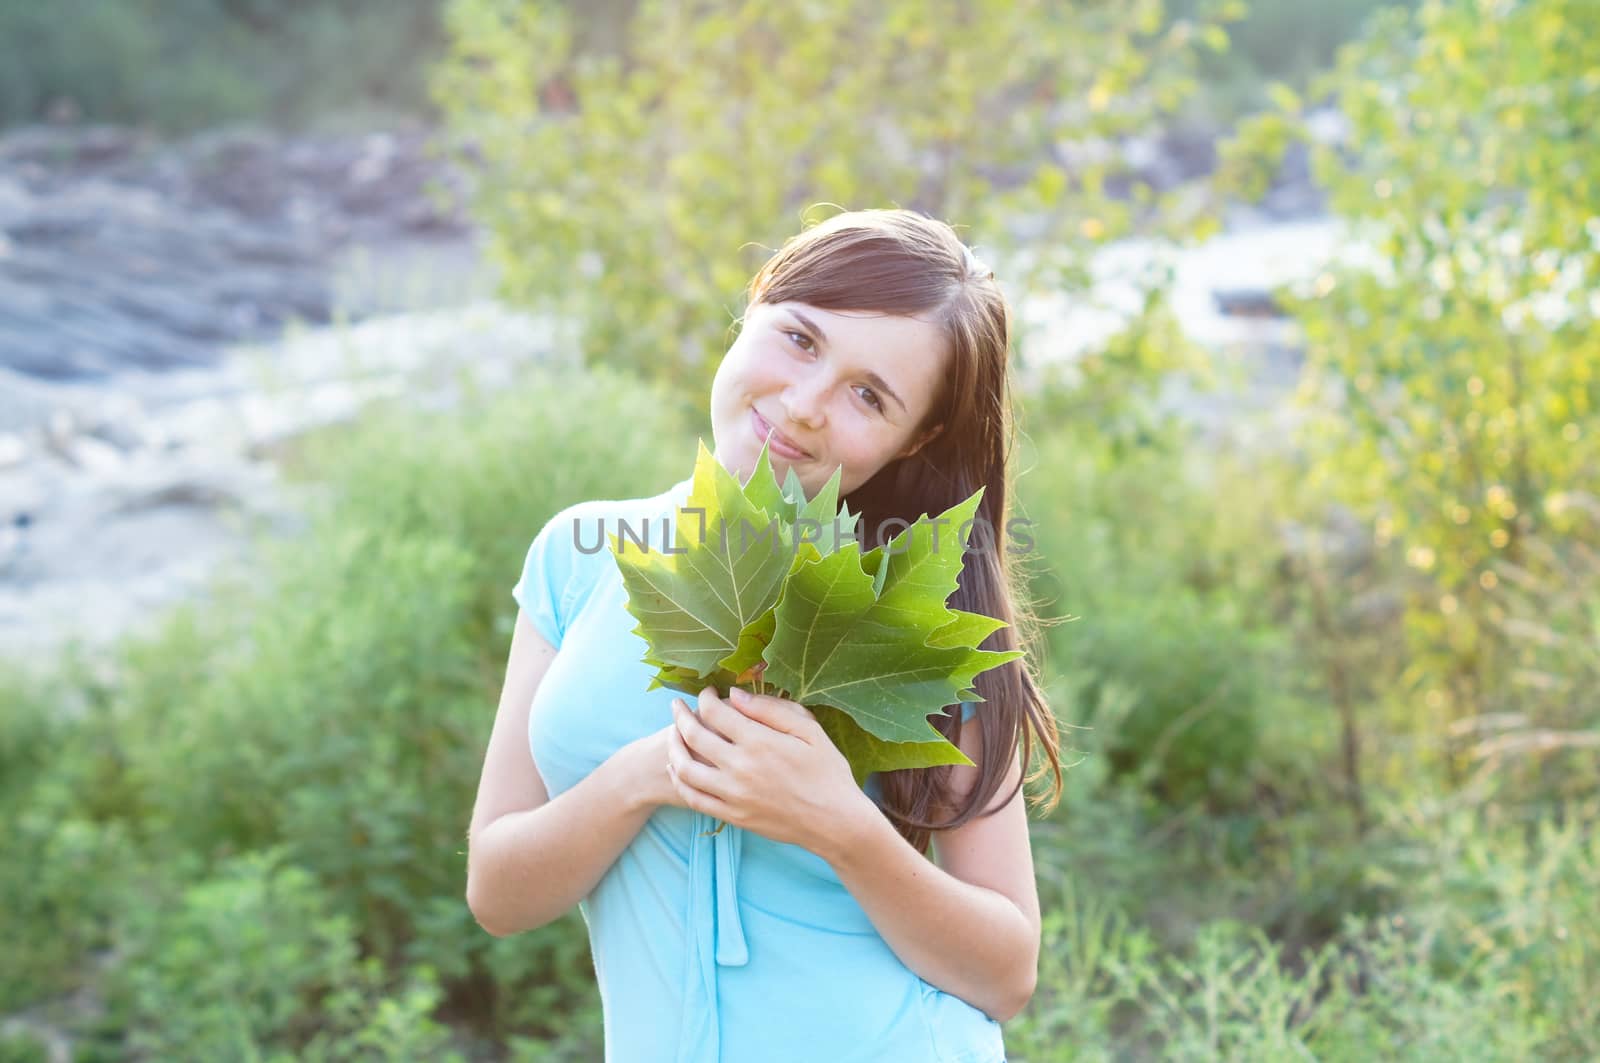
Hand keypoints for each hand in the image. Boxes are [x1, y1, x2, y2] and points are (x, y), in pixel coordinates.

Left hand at [666, 684, 871, 855]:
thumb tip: (736, 694)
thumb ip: (771, 709)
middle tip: (677, 706)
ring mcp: (733, 795)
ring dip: (672, 746)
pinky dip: (679, 780)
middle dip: (680, 715)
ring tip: (672, 734)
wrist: (835, 822)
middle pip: (693, 735)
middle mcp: (740, 768)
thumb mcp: (809, 730)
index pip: (715, 712)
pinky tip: (678, 768)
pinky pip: (694, 798)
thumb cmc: (828, 772)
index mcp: (760, 741)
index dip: (705, 698)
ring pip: (684, 768)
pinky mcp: (732, 816)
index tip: (707, 694)